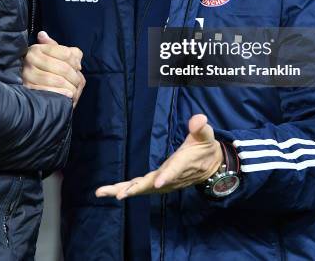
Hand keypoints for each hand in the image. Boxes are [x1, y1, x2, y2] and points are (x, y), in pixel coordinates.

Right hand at [22, 31, 85, 106]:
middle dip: (74, 76)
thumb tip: (77, 57)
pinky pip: (49, 90)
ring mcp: (28, 74)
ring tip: (73, 90)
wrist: (25, 88)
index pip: (65, 53)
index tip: (78, 67)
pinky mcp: (28, 88)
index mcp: (39, 48)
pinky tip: (67, 94)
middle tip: (77, 81)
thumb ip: (70, 53)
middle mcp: (31, 58)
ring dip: (69, 86)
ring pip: (58, 80)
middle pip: (63, 68)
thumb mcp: (55, 56)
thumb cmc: (46, 69)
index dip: (75, 61)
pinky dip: (61, 93)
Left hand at [95, 114, 221, 198]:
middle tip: (119, 194)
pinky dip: (126, 189)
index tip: (158, 182)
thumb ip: (200, 127)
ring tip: (104, 192)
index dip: (167, 176)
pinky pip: (140, 187)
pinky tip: (111, 191)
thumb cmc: (205, 148)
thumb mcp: (206, 136)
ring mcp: (163, 182)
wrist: (210, 167)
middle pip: (152, 185)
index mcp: (182, 164)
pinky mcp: (158, 184)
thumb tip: (197, 118)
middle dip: (136, 189)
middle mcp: (170, 177)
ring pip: (142, 188)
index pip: (174, 170)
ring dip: (124, 190)